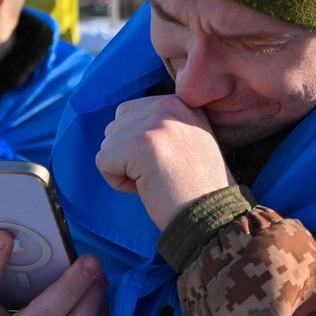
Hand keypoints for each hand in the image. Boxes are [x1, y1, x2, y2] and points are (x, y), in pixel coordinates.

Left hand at [95, 95, 233, 229]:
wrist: (212, 213)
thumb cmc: (197, 187)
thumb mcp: (186, 140)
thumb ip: (160, 125)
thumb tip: (120, 123)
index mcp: (180, 102)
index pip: (129, 113)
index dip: (139, 146)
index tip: (169, 163)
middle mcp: (168, 105)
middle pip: (115, 127)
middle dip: (128, 157)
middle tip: (162, 174)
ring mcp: (154, 123)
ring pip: (108, 145)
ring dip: (124, 170)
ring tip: (156, 180)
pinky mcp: (139, 144)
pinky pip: (103, 162)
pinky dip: (118, 182)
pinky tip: (147, 187)